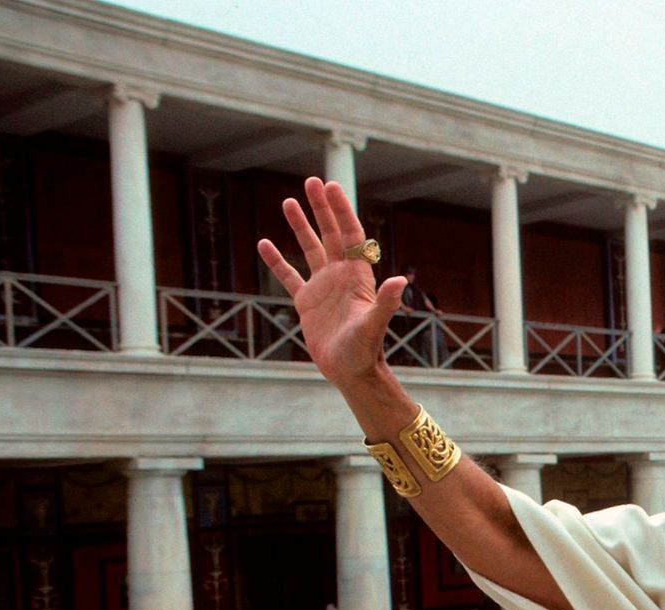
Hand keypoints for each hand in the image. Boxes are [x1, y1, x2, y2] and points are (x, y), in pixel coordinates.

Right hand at [256, 178, 407, 387]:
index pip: (350, 235)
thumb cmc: (366, 351)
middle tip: (311, 181)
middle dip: (321, 208)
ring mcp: (323, 287)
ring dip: (300, 225)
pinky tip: (264, 243)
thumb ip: (386, 303)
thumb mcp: (374, 325)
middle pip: (330, 234)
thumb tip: (400, 281)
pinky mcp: (307, 302)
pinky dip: (277, 261)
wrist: (351, 372)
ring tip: (288, 201)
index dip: (341, 211)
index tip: (331, 187)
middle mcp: (340, 276)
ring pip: (310, 248)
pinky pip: (289, 276)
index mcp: (357, 276)